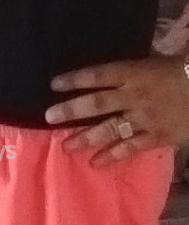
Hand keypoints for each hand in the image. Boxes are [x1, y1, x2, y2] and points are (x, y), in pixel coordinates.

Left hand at [44, 54, 188, 164]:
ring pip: (110, 129)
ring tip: (67, 146)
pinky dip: (112, 155)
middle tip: (49, 117)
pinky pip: (130, 147)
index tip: (54, 84)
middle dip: (71, 111)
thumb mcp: (155, 62)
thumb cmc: (182, 71)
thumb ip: (131, 70)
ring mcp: (145, 118)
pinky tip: (95, 162)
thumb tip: (110, 72)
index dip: (75, 79)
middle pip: (97, 104)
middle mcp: (135, 96)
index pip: (98, 75)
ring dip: (86, 138)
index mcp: (134, 73)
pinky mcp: (157, 136)